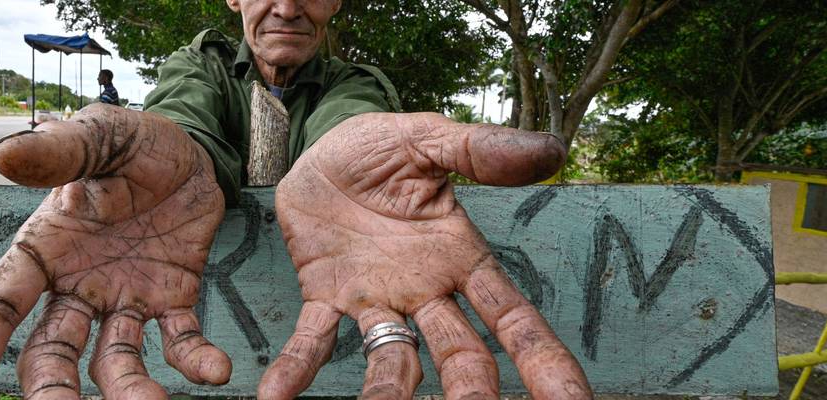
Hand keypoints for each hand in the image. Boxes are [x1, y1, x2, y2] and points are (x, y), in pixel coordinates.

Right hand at [0, 104, 231, 398]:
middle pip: (49, 354)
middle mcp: (76, 286)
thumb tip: (4, 155)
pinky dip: (195, 361)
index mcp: (44, 250)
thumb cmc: (133, 142)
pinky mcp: (172, 300)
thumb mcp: (100, 136)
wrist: (193, 148)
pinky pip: (179, 341)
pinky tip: (216, 371)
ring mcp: (123, 298)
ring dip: (127, 390)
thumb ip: (59, 151)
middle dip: (51, 391)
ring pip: (112, 362)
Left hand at [258, 113, 590, 398]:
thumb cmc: (380, 148)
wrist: (317, 146)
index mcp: (460, 259)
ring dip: (387, 393)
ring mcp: (373, 299)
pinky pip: (311, 340)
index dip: (543, 360)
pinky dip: (295, 369)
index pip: (513, 319)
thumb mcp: (428, 139)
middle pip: (459, 353)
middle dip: (470, 389)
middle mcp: (423, 291)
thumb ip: (480, 150)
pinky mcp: (323, 296)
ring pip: (391, 360)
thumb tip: (550, 151)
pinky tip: (275, 397)